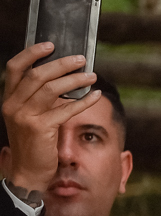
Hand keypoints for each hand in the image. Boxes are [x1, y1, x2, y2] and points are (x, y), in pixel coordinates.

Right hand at [2, 43, 100, 192]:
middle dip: (61, 64)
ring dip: (75, 79)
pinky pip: (66, 109)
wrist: (28, 171)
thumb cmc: (33, 142)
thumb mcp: (29, 115)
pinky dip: (84, 100)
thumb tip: (64, 76)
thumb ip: (39, 97)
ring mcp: (25, 116)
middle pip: (37, 75)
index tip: (51, 45)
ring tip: (92, 76)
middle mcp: (13, 105)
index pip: (15, 68)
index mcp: (9, 99)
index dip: (32, 53)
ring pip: (52, 89)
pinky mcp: (41, 128)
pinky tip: (96, 95)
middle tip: (81, 59)